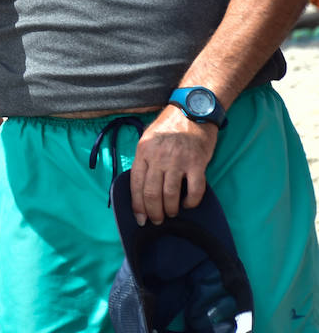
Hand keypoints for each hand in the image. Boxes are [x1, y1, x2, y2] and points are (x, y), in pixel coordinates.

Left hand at [129, 107, 216, 224]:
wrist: (192, 111)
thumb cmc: (169, 127)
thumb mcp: (147, 139)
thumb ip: (144, 159)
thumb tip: (140, 185)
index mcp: (143, 152)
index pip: (136, 184)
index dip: (137, 205)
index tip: (140, 218)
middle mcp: (158, 158)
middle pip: (152, 193)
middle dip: (153, 212)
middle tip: (157, 221)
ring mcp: (178, 161)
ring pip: (170, 194)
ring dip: (170, 209)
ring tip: (171, 214)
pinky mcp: (197, 164)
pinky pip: (194, 190)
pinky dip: (191, 202)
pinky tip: (187, 204)